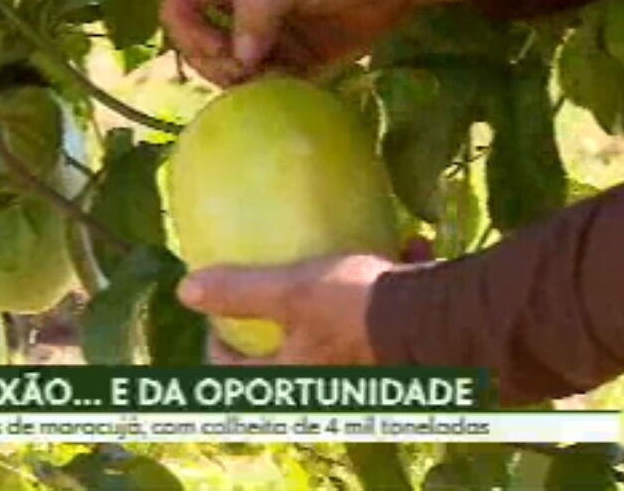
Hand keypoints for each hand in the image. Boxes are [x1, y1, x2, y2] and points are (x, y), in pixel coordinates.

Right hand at [161, 0, 461, 86]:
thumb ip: (257, 9)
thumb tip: (239, 58)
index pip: (179, 7)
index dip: (187, 32)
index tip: (218, 46)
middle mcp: (239, 9)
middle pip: (201, 48)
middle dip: (218, 63)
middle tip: (249, 68)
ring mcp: (267, 38)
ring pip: (231, 73)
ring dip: (243, 84)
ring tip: (273, 78)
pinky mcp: (296, 62)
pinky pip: (268, 86)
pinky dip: (270, 94)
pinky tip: (289, 88)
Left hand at [176, 240, 434, 365]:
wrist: (438, 318)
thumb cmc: (356, 307)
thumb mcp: (289, 291)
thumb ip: (239, 291)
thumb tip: (186, 289)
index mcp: (294, 374)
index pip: (238, 377)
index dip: (218, 348)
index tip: (215, 317)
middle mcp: (328, 376)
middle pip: (288, 356)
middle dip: (277, 322)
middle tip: (269, 286)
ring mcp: (365, 359)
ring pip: (341, 328)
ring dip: (339, 295)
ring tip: (338, 258)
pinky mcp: (401, 338)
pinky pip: (387, 309)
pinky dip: (392, 277)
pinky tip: (405, 245)